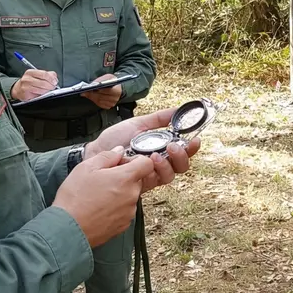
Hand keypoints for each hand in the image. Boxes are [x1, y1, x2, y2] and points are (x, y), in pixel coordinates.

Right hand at [11, 69, 57, 100]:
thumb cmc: (29, 81)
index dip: (51, 79)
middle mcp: (27, 79)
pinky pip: (38, 95)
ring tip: (48, 90)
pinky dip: (42, 95)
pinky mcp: (26, 94)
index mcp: (30, 72)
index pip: (44, 74)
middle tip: (53, 87)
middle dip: (50, 86)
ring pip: (41, 90)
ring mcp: (25, 87)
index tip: (55, 82)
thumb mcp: (38, 75)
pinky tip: (42, 93)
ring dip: (47, 91)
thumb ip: (48, 74)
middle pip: (43, 83)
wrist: (18, 89)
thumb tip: (54, 78)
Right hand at [52, 149, 149, 245]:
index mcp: (125, 178)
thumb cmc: (74, 198)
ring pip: (130, 196)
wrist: (68, 228)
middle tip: (103, 179)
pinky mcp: (124, 225)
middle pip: (137, 180)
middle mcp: (132, 195)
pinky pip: (124, 210)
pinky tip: (99, 208)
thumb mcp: (86, 168)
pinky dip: (116, 208)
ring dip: (119, 193)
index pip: (147, 164)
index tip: (122, 163)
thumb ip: (107, 156)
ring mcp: (129, 212)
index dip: (136, 160)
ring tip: (98, 196)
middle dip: (124, 177)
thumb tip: (119, 151)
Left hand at [81, 74, 121, 108]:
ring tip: (86, 93)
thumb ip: (101, 80)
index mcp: (117, 90)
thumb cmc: (112, 81)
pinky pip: (99, 104)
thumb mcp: (108, 77)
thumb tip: (92, 84)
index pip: (107, 91)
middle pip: (101, 97)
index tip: (91, 88)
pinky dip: (94, 100)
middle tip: (85, 91)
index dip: (99, 90)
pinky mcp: (108, 106)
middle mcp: (115, 98)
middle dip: (92, 94)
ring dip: (92, 97)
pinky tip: (91, 96)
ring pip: (99, 101)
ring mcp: (112, 103)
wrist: (116, 87)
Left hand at [85, 107, 199, 185]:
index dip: (191, 147)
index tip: (195, 139)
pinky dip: (156, 170)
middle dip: (183, 156)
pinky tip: (149, 161)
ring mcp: (151, 174)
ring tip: (157, 154)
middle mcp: (159, 163)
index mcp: (161, 148)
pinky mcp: (142, 183)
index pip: (182, 150)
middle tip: (174, 146)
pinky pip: (157, 180)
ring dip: (168, 164)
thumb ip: (159, 118)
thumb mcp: (138, 124)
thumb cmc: (115, 139)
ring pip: (171, 174)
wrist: (97, 151)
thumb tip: (178, 109)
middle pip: (181, 165)